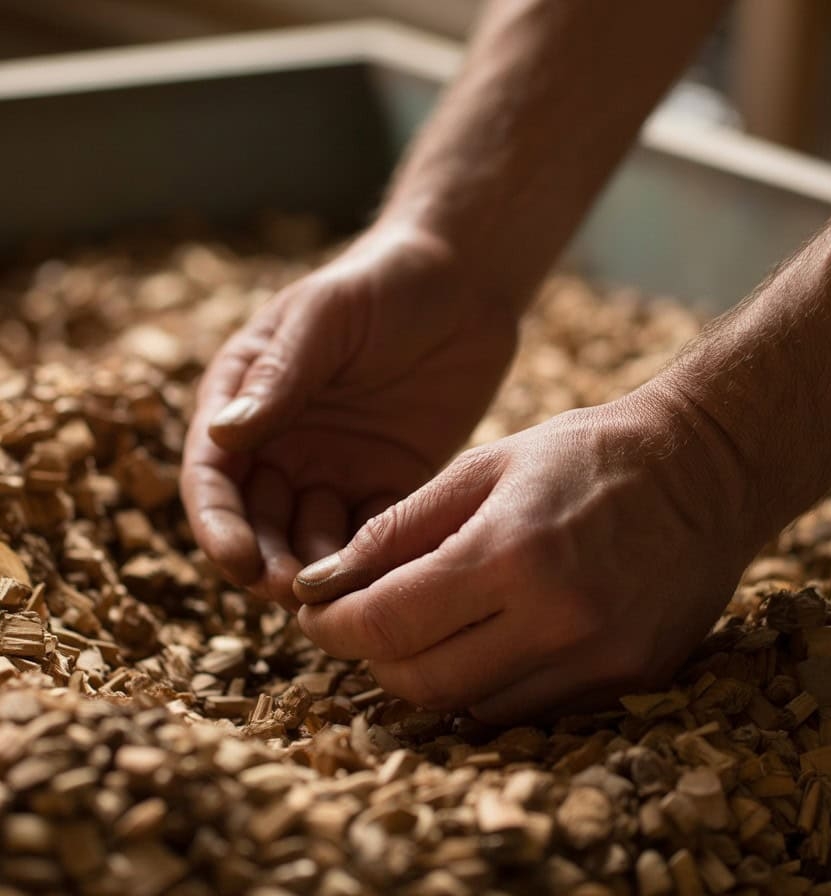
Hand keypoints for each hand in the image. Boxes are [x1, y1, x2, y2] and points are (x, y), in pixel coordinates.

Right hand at [181, 222, 518, 606]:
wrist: (463, 285)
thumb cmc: (383, 283)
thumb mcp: (325, 318)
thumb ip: (279, 376)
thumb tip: (224, 437)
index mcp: (247, 399)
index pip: (214, 473)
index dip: (219, 523)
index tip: (238, 560)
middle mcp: (283, 442)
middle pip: (257, 519)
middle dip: (265, 561)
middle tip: (290, 593)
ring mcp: (334, 466)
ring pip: (308, 536)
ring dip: (313, 571)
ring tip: (334, 596)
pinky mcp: (387, 481)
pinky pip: (368, 532)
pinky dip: (367, 560)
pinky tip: (380, 579)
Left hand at [294, 387, 757, 722]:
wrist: (705, 470)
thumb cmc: (588, 455)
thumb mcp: (485, 467)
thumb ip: (399, 527)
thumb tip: (325, 579)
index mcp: (513, 552)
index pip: (388, 622)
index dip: (333, 625)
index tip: (314, 613)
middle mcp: (558, 620)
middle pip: (421, 681)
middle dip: (371, 658)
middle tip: (361, 621)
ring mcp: (600, 661)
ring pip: (470, 707)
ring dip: (426, 675)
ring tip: (422, 627)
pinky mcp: (631, 680)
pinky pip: (528, 711)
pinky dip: (486, 685)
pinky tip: (484, 641)